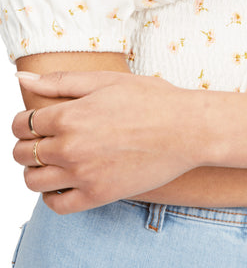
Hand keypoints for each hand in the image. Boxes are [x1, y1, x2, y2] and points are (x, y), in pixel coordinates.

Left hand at [12, 71, 207, 214]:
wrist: (189, 129)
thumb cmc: (153, 99)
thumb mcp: (108, 81)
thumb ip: (61, 81)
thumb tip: (21, 78)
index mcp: (70, 115)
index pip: (21, 124)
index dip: (23, 122)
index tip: (37, 122)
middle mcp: (70, 147)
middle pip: (21, 153)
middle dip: (27, 144)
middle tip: (47, 139)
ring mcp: (83, 175)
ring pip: (33, 181)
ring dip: (36, 170)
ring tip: (55, 160)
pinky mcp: (99, 195)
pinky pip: (56, 205)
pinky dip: (52, 196)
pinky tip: (65, 183)